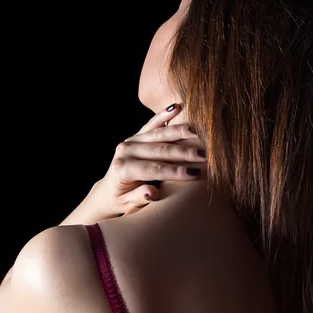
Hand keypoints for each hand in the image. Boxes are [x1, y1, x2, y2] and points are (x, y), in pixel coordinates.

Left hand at [68, 103, 205, 223]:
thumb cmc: (121, 201)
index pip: (153, 169)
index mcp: (122, 169)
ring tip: (198, 132)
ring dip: (180, 132)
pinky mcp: (136, 135)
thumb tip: (152, 193)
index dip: (175, 171)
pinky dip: (164, 115)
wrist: (108, 190)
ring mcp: (130, 141)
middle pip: (159, 150)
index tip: (195, 174)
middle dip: (183, 152)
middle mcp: (125, 151)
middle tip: (204, 154)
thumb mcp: (128, 205)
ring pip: (158, 134)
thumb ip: (139, 198)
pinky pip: (152, 124)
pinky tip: (177, 107)